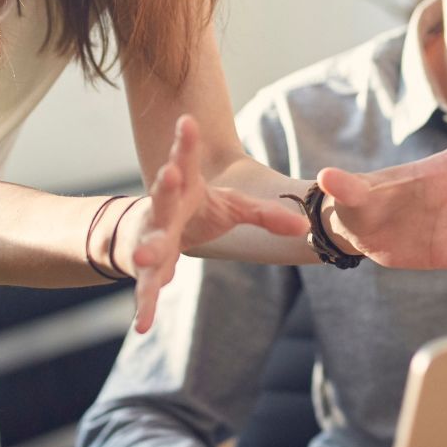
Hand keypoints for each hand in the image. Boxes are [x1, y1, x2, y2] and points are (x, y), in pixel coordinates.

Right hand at [116, 115, 308, 332]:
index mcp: (183, 187)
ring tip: (145, 256)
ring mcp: (151, 238)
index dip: (187, 141)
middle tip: (167, 174)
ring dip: (149, 249)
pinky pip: (146, 288)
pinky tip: (141, 325)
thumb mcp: (233, 208)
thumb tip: (304, 226)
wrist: (147, 232)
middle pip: (163, 197)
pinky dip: (144, 305)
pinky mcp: (147, 268)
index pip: (185, 158)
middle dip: (165, 186)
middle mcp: (163, 209)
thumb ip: (266, 215)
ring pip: (150, 244)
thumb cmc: (195, 211)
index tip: (187, 121)